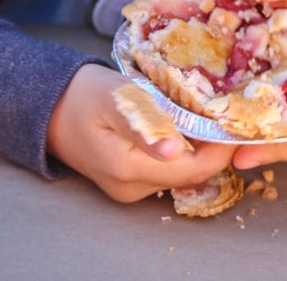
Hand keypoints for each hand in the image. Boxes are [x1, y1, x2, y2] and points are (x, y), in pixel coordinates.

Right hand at [48, 64, 235, 201]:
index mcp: (128, 169)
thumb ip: (144, 124)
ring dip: (198, 148)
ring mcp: (131, 190)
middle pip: (192, 173)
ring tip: (204, 114)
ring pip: (183, 173)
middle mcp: (131, 188)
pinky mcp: (131, 184)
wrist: (52, 108)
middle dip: (212, 146)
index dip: (220, 147)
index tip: (234, 119)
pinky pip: (169, 171)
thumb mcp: (115, 100)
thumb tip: (173, 150)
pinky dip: (182, 151)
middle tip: (223, 111)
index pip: (194, 169)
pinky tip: (182, 125)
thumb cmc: (85, 95)